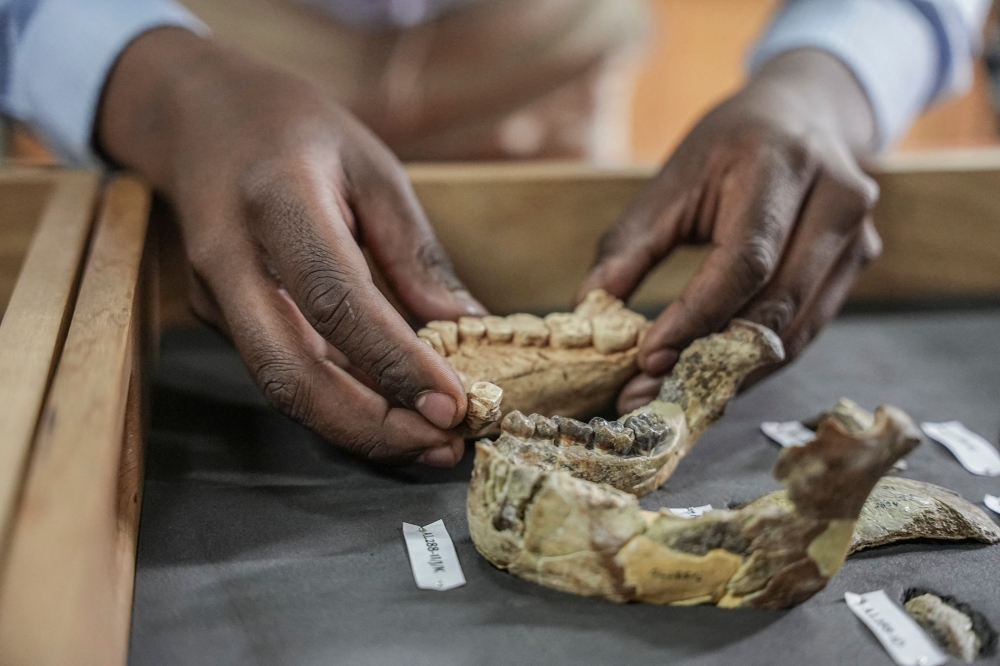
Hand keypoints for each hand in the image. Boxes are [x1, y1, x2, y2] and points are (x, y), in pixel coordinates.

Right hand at [98, 28, 485, 465]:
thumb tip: (465, 325)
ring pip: (281, 384)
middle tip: (441, 445)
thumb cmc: (297, 130)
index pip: (336, 298)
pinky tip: (389, 413)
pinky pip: (281, 370)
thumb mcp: (372, 166)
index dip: (394, 362)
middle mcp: (231, 257)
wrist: (199, 115)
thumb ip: (414, 250)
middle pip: (291, 369)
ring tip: (428, 444)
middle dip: (370, 425)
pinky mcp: (218, 315)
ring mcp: (214, 293)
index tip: (453, 405)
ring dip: (356, 427)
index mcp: (277, 199)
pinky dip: (337, 401)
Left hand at [579, 49, 882, 412]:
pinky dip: (758, 361)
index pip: (744, 259)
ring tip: (675, 397)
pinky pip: (807, 329)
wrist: (804, 111)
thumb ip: (630, 243)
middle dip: (709, 358)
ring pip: (796, 329)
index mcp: (783, 164)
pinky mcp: (859, 263)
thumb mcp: (673, 178)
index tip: (649, 356)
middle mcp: (836, 199)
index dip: (697, 315)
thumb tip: (588, 307)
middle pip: (776, 302)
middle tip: (650, 395)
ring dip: (734, 372)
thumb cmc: (729, 145)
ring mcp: (859, 234)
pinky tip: (713, 380)